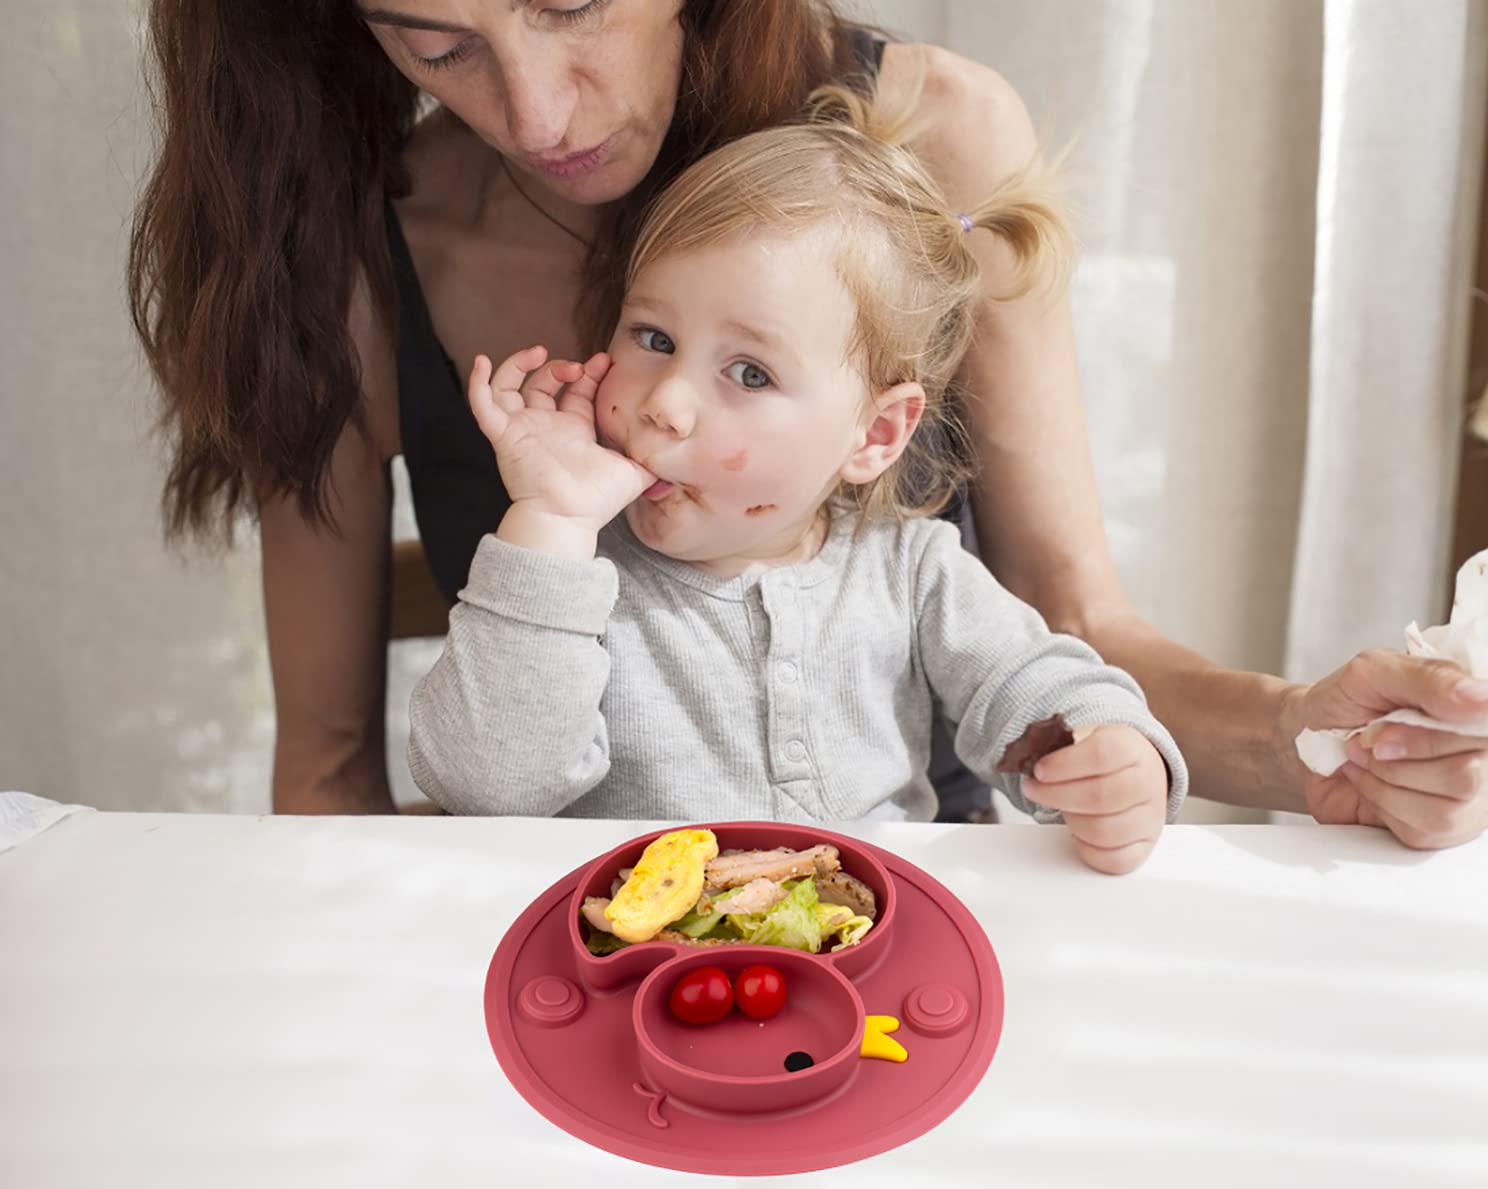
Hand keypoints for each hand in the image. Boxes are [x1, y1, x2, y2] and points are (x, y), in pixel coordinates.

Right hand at [468, 346, 654, 532]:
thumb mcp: (634, 474)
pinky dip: (478, 382)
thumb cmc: (597, 501)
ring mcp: (522, 429)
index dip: (588, 372)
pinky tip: (482, 361)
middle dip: (558, 367)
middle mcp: (546, 427)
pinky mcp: (503, 435)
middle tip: (577, 367)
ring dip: (520, 365)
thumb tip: (676, 458)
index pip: (577, 392)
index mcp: (574, 431)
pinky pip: (481, 404)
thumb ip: (652, 461)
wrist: (568, 517)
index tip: (604, 360)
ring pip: (509, 386)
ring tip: (538, 354)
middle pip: (543, 384)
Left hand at [1022, 724, 1168, 874]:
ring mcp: (1149, 818)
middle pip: (1100, 797)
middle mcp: (1146, 784)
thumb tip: (1031, 755)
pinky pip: (1115, 860)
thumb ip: (1061, 744)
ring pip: (1104, 832)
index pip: (1100, 755)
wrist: (1136, 770)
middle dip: (1055, 795)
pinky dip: (1088, 850)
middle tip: (1034, 790)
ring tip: (1062, 809)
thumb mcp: (1086, 737)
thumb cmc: (1106, 758)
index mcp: (1131, 749)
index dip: (1062, 765)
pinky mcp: (1144, 847)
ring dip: (1071, 822)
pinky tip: (1077, 833)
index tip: (1038, 770)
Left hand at [1284, 650, 1487, 847]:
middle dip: (1396, 759)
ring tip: (1366, 761)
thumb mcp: (1374, 671)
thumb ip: (1429, 678)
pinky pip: (1421, 832)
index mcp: (1472, 711)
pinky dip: (1382, 804)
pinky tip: (1370, 783)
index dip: (1428, 738)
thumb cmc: (1344, 703)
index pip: (1482, 730)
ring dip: (1385, 783)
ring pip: (1443, 810)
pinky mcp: (1441, 829)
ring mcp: (1466, 796)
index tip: (1381, 731)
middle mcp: (1479, 754)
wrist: (1304, 737)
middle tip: (1367, 741)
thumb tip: (1482, 698)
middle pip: (1466, 776)